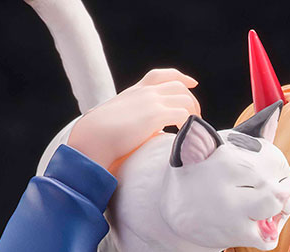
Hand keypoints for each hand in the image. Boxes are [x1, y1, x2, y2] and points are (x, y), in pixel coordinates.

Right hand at [68, 68, 199, 170]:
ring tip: (194, 127)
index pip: (160, 75)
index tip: (192, 83)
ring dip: (194, 112)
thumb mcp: (117, 120)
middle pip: (178, 85)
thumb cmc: (100, 135)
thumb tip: (144, 134)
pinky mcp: (156, 115)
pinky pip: (183, 114)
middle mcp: (144, 93)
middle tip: (197, 115)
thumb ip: (133, 121)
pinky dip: (189, 123)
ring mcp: (151, 102)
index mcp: (134, 91)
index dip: (179, 77)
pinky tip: (185, 134)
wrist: (93, 137)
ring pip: (185, 99)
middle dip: (192, 99)